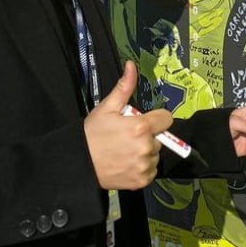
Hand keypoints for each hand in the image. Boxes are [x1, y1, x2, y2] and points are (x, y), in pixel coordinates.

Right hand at [83, 61, 172, 189]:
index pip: (166, 119)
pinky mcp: (142, 180)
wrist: (80, 163)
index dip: (155, 119)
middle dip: (148, 136)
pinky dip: (142, 168)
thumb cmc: (92, 134)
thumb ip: (124, 87)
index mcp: (141, 127)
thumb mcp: (107, 107)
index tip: (143, 121)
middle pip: (160, 138)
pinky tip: (126, 163)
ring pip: (155, 155)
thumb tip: (131, 66)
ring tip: (125, 151)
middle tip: (127, 137)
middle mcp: (146, 147)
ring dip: (145, 153)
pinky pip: (150, 171)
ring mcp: (144, 165)